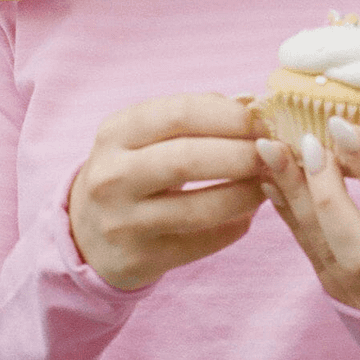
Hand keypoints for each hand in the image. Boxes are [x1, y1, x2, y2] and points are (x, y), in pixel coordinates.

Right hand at [69, 94, 266, 289]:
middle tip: (273, 153)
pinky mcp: (140, 259)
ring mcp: (123, 221)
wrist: (86, 234)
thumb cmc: (133, 170)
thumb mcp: (148, 135)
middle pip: (189, 159)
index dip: (230, 115)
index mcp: (116, 132)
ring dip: (246, 193)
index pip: (181, 113)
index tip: (262, 119)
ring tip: (267, 183)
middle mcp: (112, 176)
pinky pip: (203, 242)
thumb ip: (198, 114)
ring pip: (201, 208)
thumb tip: (253, 101)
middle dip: (242, 154)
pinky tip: (246, 212)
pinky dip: (235, 225)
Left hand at [256, 118, 359, 319]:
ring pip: (326, 254)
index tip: (344, 126)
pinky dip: (289, 213)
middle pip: (358, 247)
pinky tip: (272, 180)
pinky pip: (311, 256)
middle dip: (327, 191)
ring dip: (295, 199)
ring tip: (272, 152)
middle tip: (306, 141)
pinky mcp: (343, 304)